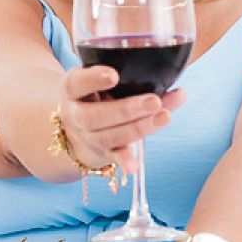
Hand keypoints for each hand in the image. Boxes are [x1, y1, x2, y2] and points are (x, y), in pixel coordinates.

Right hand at [58, 66, 186, 174]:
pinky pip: (113, 157)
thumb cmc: (97, 94)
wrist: (77, 129)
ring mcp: (87, 137)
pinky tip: (135, 166)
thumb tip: (170, 76)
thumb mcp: (99, 80)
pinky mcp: (102, 152)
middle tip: (154, 101)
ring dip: (138, 128)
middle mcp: (75, 115)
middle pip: (95, 116)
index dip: (93, 79)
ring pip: (109, 137)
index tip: (114, 75)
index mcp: (71, 89)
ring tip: (164, 117)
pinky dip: (125, 161)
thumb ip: (126, 75)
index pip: (77, 83)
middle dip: (126, 109)